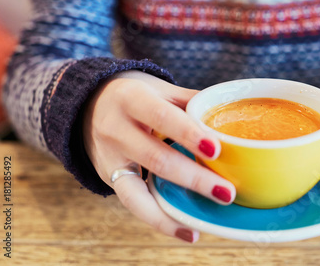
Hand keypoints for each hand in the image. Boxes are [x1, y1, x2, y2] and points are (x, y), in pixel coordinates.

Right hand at [83, 71, 235, 242]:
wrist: (87, 103)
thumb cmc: (134, 94)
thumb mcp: (159, 89)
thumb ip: (191, 102)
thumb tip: (231, 116)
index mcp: (131, 99)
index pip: (162, 117)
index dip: (188, 134)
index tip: (216, 149)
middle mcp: (116, 130)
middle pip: (156, 158)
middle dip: (193, 178)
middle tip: (227, 192)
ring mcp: (110, 158)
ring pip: (139, 189)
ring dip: (174, 210)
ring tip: (204, 222)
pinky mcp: (109, 178)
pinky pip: (133, 203)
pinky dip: (159, 220)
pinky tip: (186, 231)